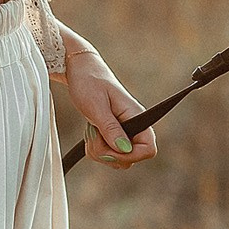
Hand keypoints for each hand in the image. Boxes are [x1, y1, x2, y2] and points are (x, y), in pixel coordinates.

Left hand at [59, 40, 156, 169]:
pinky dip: (97, 149)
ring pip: (118, 159)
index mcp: (136, 116)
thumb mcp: (96, 106)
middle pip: (130, 159)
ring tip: (90, 131)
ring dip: (100, 152)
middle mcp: (134, 126)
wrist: (80, 69)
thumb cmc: (89, 82)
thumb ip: (110, 128)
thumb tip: (124, 149)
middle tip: (93, 135)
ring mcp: (124, 131)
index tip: (110, 147)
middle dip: (108, 154)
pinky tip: (91, 133)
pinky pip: (110, 154)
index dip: (130, 156)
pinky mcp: (114, 133)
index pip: (148, 149)